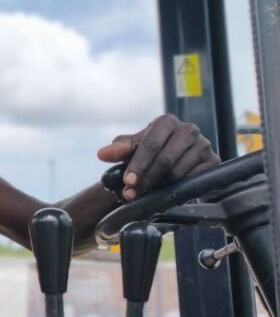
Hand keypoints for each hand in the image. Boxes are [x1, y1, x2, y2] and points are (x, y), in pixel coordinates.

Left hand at [97, 114, 219, 201]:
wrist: (171, 162)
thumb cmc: (150, 152)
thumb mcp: (133, 149)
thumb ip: (119, 150)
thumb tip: (103, 154)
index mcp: (167, 121)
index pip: (151, 143)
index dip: (138, 164)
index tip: (127, 181)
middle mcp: (188, 130)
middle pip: (165, 159)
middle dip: (146, 179)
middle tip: (132, 194)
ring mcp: (203, 145)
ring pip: (179, 172)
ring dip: (160, 187)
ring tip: (147, 194)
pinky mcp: (213, 161)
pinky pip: (195, 179)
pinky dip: (179, 189)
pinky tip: (168, 193)